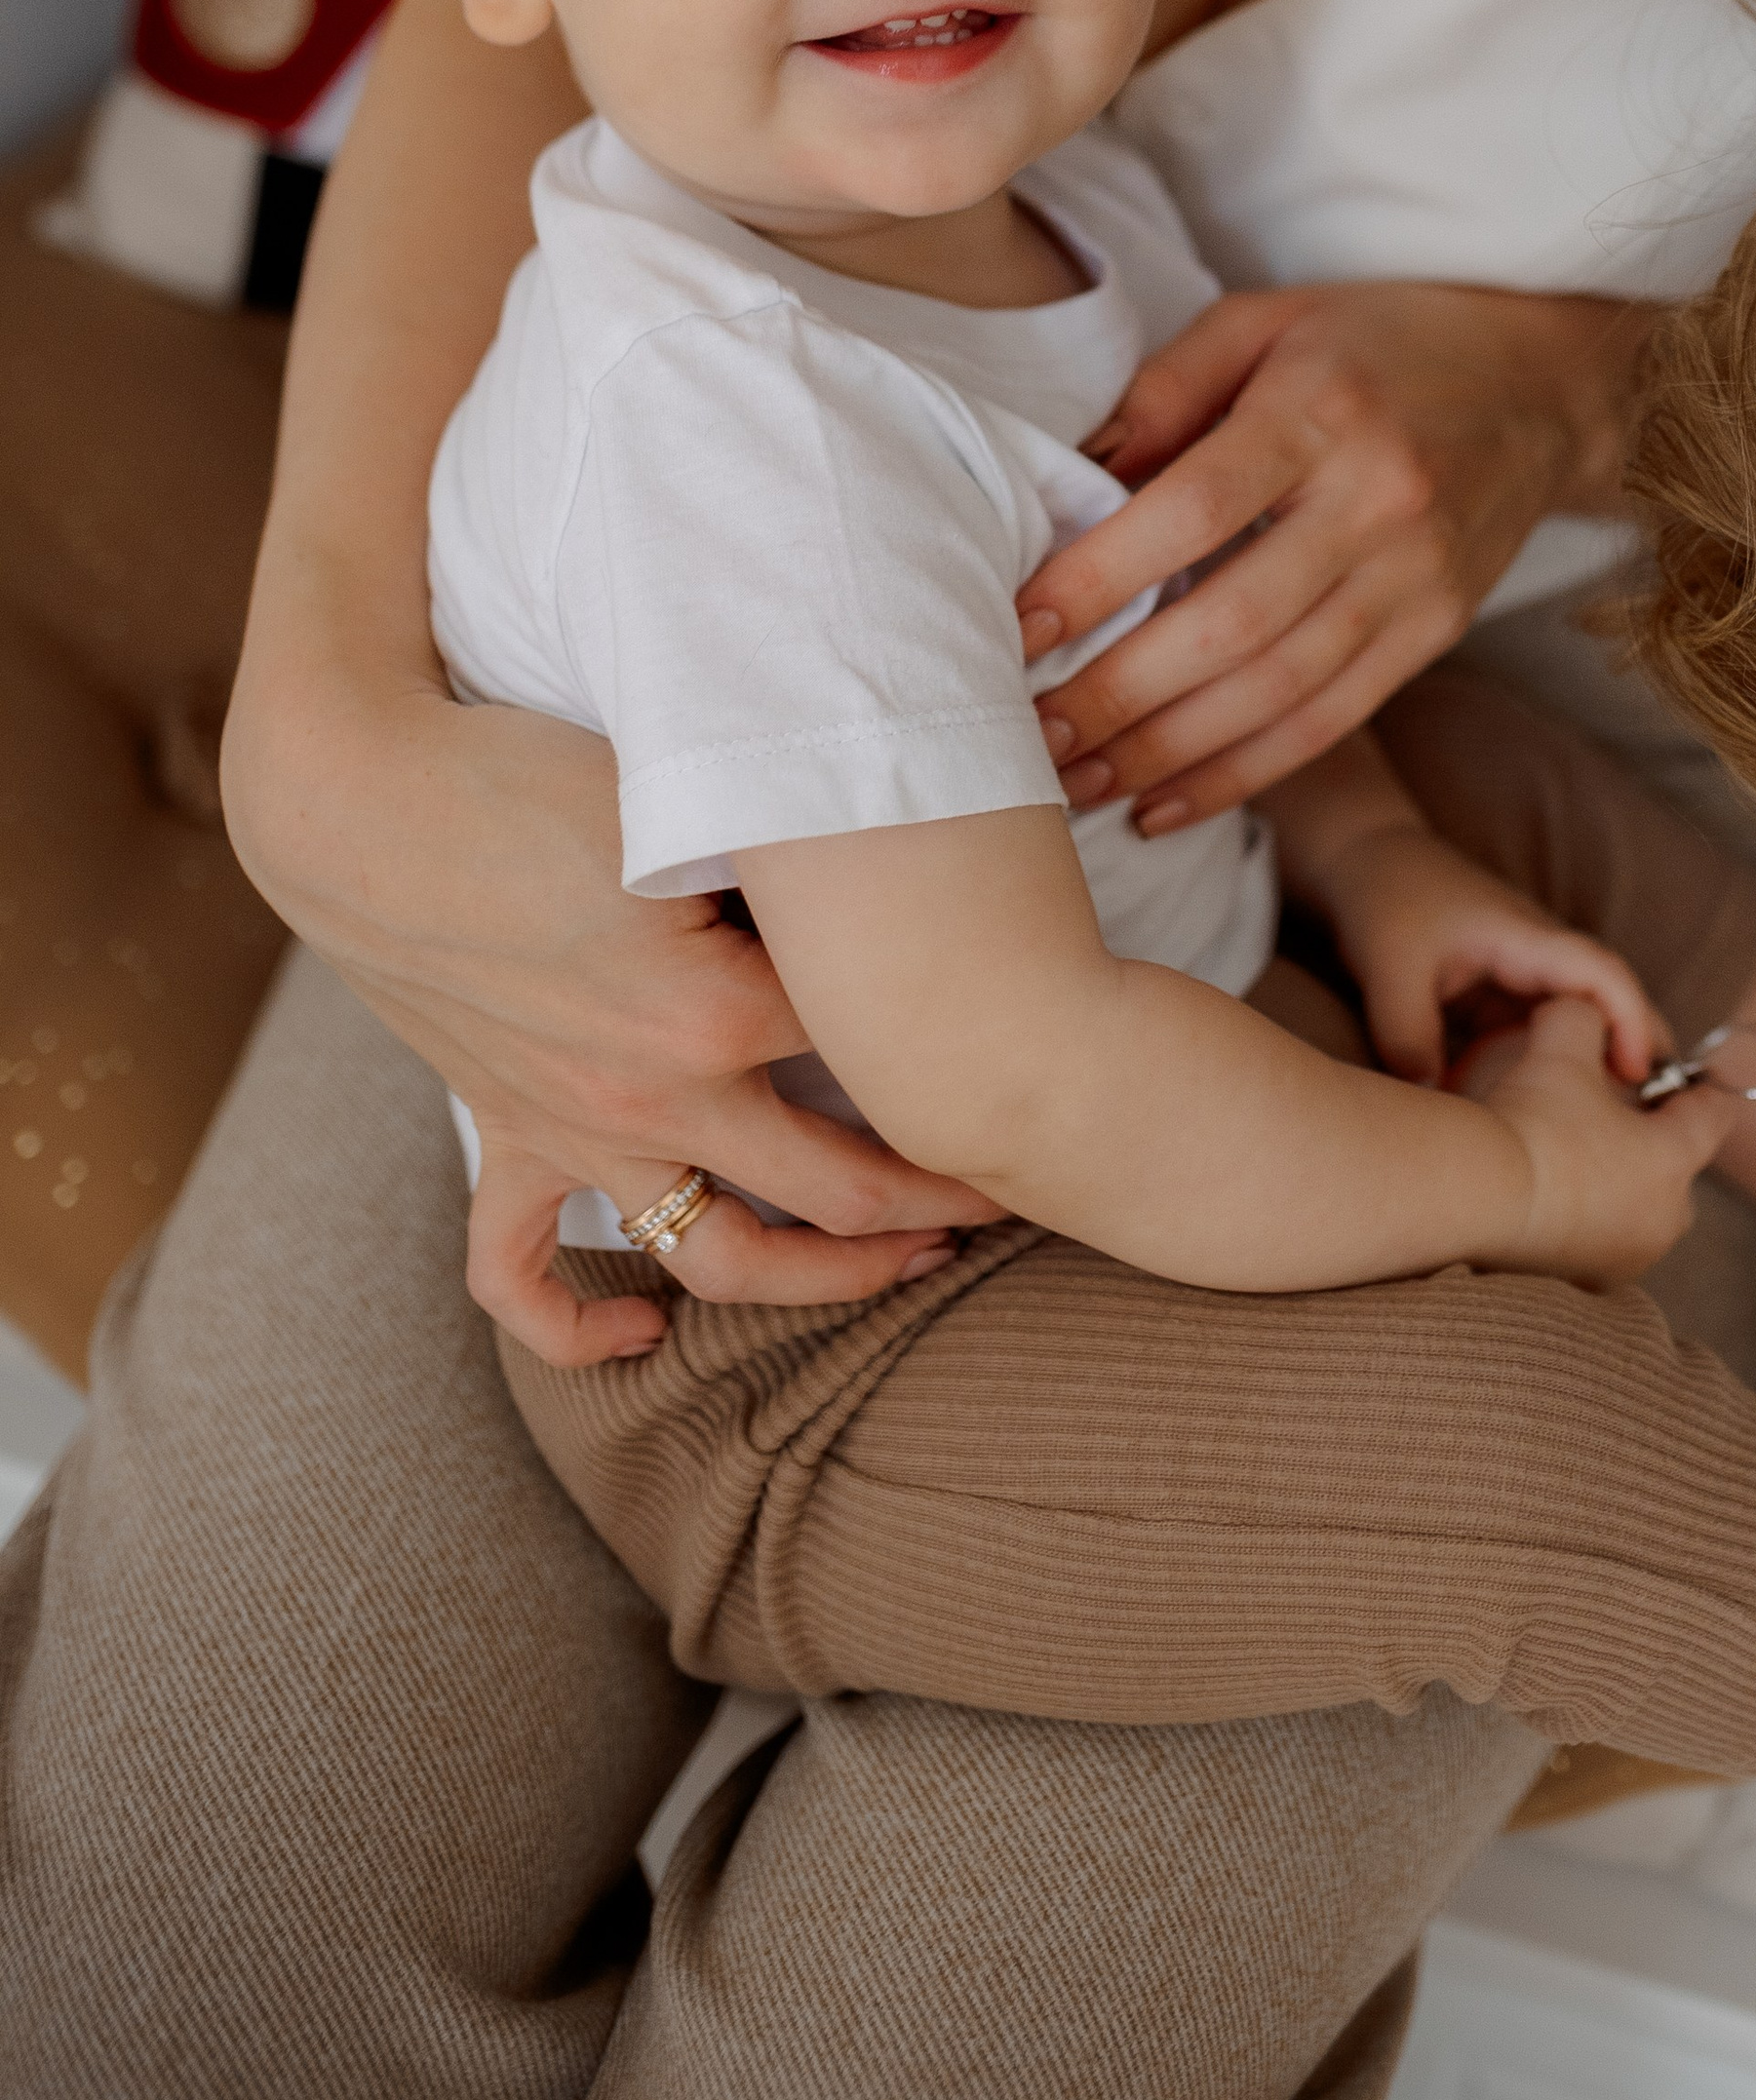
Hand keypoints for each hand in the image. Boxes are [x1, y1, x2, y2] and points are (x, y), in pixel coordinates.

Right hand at [226, 673, 998, 1369]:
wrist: (363, 798)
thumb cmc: (530, 764)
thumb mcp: (685, 791)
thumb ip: (786, 850)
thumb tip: (891, 866)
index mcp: (720, 1002)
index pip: (887, 1039)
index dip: (975, 1035)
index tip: (1047, 1033)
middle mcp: (657, 1091)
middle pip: (840, 1182)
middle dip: (947, 1195)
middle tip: (1026, 1186)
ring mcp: (577, 1127)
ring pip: (717, 1260)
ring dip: (821, 1282)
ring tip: (906, 1267)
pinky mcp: (506, 1131)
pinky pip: (522, 1275)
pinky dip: (581, 1326)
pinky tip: (643, 1334)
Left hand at [1017, 281, 1647, 824]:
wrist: (1545, 389)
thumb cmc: (1378, 344)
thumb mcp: (1267, 321)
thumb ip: (1167, 388)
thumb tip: (1075, 475)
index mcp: (1322, 411)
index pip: (1197, 508)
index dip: (1103, 576)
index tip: (1022, 628)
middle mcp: (1379, 503)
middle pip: (1234, 621)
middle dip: (1121, 692)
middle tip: (1029, 737)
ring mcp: (1417, 578)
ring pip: (1279, 690)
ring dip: (1168, 752)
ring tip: (1078, 785)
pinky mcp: (1437, 632)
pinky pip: (1329, 721)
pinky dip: (1242, 773)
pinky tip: (1163, 803)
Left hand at [1321, 820, 1662, 1090]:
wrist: (1366, 860)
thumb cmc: (1385, 899)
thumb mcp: (1389, 970)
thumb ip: (1409, 1040)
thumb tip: (1433, 1112)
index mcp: (1525, 938)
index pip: (1601, 973)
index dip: (1630, 1021)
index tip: (1638, 1075)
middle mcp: (1539, 955)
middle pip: (1610, 1003)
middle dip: (1638, 1054)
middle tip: (1655, 1124)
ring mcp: (1523, 975)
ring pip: (1578, 1025)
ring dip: (1596, 1069)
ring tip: (1611, 1136)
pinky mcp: (1502, 994)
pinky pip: (1539, 1037)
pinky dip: (1551, 1070)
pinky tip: (1547, 1117)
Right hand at [1466, 998, 1737, 1286]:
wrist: (1475, 1196)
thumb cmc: (1532, 1120)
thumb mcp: (1561, 1045)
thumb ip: (1585, 1016)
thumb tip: (1584, 1010)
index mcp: (1674, 1159)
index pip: (1714, 1115)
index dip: (1702, 1087)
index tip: (1690, 1075)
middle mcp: (1663, 1218)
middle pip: (1676, 1168)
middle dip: (1653, 1140)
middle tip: (1613, 1114)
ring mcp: (1626, 1259)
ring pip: (1638, 1210)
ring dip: (1617, 1185)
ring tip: (1574, 1157)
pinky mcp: (1586, 1287)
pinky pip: (1599, 1244)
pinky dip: (1584, 1223)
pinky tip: (1548, 1199)